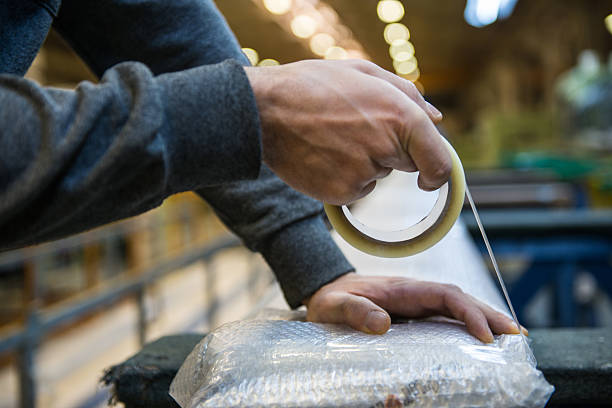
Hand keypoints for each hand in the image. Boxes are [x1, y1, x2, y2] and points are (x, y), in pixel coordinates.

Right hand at [244, 59, 449, 204]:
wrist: (264, 111)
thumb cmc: (313, 86)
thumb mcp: (363, 72)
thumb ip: (407, 93)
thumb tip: (435, 118)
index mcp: (400, 115)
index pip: (439, 161)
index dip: (438, 172)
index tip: (429, 177)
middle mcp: (386, 148)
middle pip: (406, 165)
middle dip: (391, 151)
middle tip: (356, 128)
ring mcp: (363, 174)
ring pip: (377, 176)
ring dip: (364, 162)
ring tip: (332, 137)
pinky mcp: (341, 193)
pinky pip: (355, 190)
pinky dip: (344, 178)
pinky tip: (323, 155)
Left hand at [304, 273, 526, 342]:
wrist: (325, 291)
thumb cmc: (329, 300)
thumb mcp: (334, 306)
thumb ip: (355, 311)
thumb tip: (384, 324)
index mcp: (401, 289)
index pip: (443, 295)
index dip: (468, 311)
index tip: (486, 334)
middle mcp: (414, 293)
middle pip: (459, 298)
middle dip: (489, 314)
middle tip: (517, 335)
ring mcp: (416, 303)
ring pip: (458, 307)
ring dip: (485, 319)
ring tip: (512, 338)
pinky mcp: (414, 313)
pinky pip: (447, 317)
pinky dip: (468, 325)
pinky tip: (483, 339)